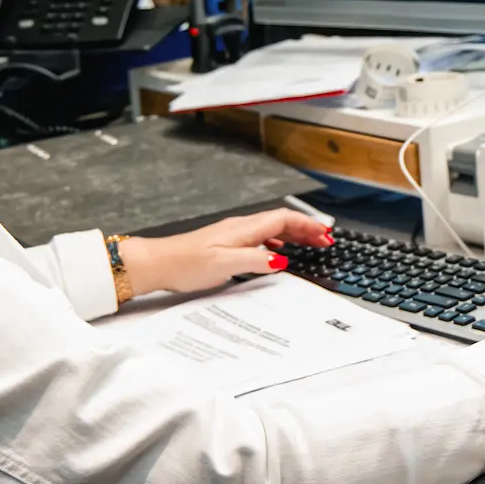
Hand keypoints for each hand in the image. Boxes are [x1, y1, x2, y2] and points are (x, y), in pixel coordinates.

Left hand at [118, 210, 332, 295]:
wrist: (158, 263)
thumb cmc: (186, 263)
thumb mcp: (225, 265)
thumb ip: (255, 261)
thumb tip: (281, 261)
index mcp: (244, 229)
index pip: (284, 219)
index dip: (308, 225)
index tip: (325, 234)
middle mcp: (240, 227)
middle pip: (281, 221)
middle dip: (306, 228)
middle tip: (325, 240)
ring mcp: (233, 235)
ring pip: (272, 229)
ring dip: (294, 235)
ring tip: (310, 245)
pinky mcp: (227, 244)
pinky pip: (261, 238)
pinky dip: (278, 242)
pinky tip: (278, 253)